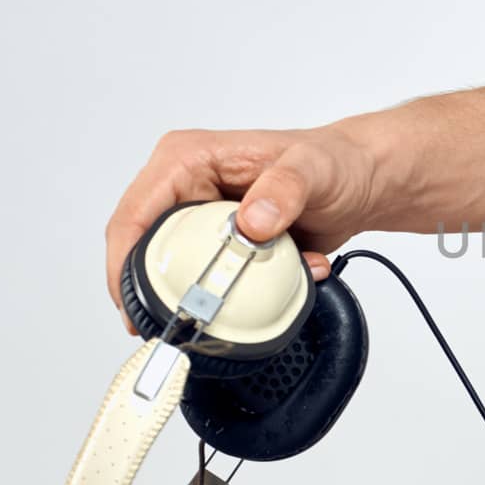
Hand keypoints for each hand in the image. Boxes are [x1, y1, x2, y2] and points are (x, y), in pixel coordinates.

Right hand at [105, 123, 381, 333]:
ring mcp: (201, 217)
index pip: (135, 213)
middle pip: (144, 249)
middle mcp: (186, 186)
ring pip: (178, 269)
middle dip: (159, 290)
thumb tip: (252, 222)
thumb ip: (284, 190)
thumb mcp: (313, 170)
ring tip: (242, 300)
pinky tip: (276, 282)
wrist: (361, 182)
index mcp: (188, 159)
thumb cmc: (334, 163)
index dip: (123, 262)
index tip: (130, 304)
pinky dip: (242, 291)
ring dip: (211, 290)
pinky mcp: (220, 242)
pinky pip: (213, 276)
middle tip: (176, 324)